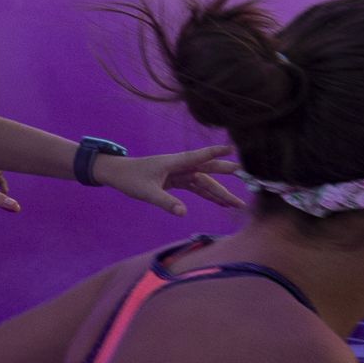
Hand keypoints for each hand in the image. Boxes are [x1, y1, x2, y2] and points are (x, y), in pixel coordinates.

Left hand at [99, 146, 241, 213]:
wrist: (117, 174)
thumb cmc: (130, 178)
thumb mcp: (147, 192)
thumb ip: (165, 202)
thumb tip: (183, 213)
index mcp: (174, 163)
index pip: (199, 157)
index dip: (216, 153)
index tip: (233, 149)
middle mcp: (180, 166)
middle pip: (207, 170)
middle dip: (225, 175)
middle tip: (246, 176)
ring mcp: (179, 173)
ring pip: (203, 182)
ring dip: (219, 193)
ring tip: (236, 204)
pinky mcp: (177, 181)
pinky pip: (196, 188)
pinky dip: (207, 196)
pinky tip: (220, 204)